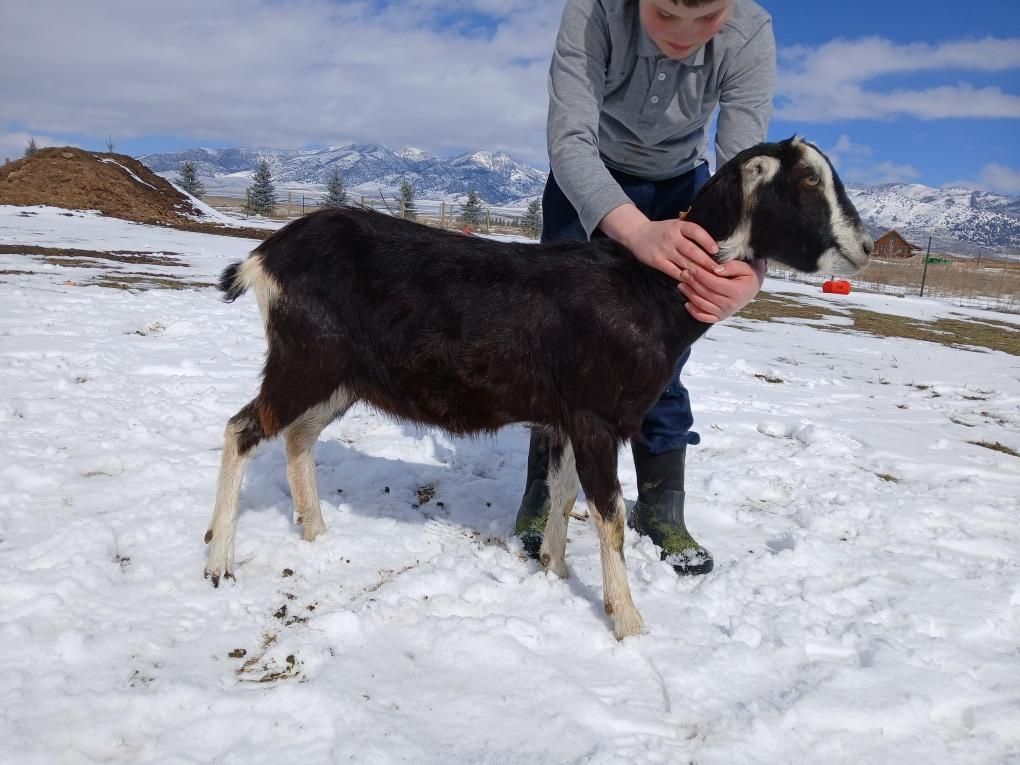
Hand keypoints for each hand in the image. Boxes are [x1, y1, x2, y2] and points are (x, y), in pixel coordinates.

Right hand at [600, 204, 720, 280]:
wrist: (637, 234)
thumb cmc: (661, 231)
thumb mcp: (675, 224)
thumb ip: (690, 231)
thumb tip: (712, 243)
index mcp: (678, 226)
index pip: (695, 231)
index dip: (707, 241)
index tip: (716, 251)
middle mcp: (671, 237)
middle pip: (692, 251)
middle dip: (706, 262)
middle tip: (718, 271)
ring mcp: (664, 250)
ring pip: (685, 263)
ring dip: (698, 272)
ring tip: (710, 279)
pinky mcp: (657, 262)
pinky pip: (674, 271)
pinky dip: (684, 277)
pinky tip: (693, 281)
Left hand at [678, 256, 766, 322]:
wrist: (752, 288)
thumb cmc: (746, 275)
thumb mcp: (744, 267)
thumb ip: (731, 267)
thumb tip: (715, 270)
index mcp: (737, 292)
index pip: (714, 283)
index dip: (701, 276)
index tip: (692, 268)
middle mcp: (730, 305)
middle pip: (706, 293)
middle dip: (693, 283)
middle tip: (683, 274)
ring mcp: (724, 313)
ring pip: (702, 304)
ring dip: (690, 294)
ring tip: (682, 284)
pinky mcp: (719, 317)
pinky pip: (704, 317)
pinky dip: (694, 312)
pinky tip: (686, 303)